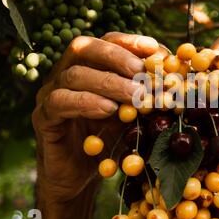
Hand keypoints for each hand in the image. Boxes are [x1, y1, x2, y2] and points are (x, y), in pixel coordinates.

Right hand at [32, 33, 161, 218]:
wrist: (79, 177)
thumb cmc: (108, 140)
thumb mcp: (131, 114)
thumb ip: (144, 96)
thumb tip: (175, 79)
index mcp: (89, 67)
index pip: (106, 42)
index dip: (129, 42)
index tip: (153, 49)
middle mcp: (66, 74)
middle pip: (85, 48)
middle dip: (117, 56)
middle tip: (141, 72)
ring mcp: (51, 93)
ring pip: (73, 75)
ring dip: (108, 82)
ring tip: (134, 95)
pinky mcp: (43, 117)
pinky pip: (60, 102)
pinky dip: (86, 102)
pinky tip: (108, 110)